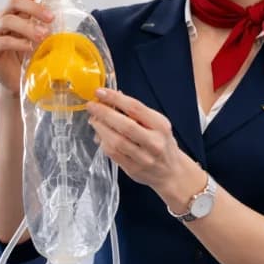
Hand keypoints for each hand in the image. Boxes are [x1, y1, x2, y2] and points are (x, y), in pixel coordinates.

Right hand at [0, 0, 53, 95]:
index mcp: (16, 12)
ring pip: (7, 20)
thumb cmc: (30, 58)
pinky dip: (18, 43)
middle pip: (14, 2)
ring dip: (27, 27)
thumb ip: (48, 26)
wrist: (17, 82)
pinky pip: (2, 41)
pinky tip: (30, 47)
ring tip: (43, 36)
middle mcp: (2, 17)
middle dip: (34, 7)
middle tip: (51, 18)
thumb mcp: (43, 39)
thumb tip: (67, 14)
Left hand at [87, 87, 205, 209]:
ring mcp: (144, 158)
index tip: (100, 91)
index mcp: (160, 126)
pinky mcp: (133, 169)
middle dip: (104, 113)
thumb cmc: (161, 143)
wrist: (171, 172)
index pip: (135, 108)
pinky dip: (103, 143)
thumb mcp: (157, 124)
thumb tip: (112, 99)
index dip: (115, 98)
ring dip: (101, 128)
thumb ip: (137, 112)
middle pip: (125, 125)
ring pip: (116, 141)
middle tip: (92, 106)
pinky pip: (113, 154)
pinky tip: (100, 136)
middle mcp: (154, 142)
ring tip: (94, 120)